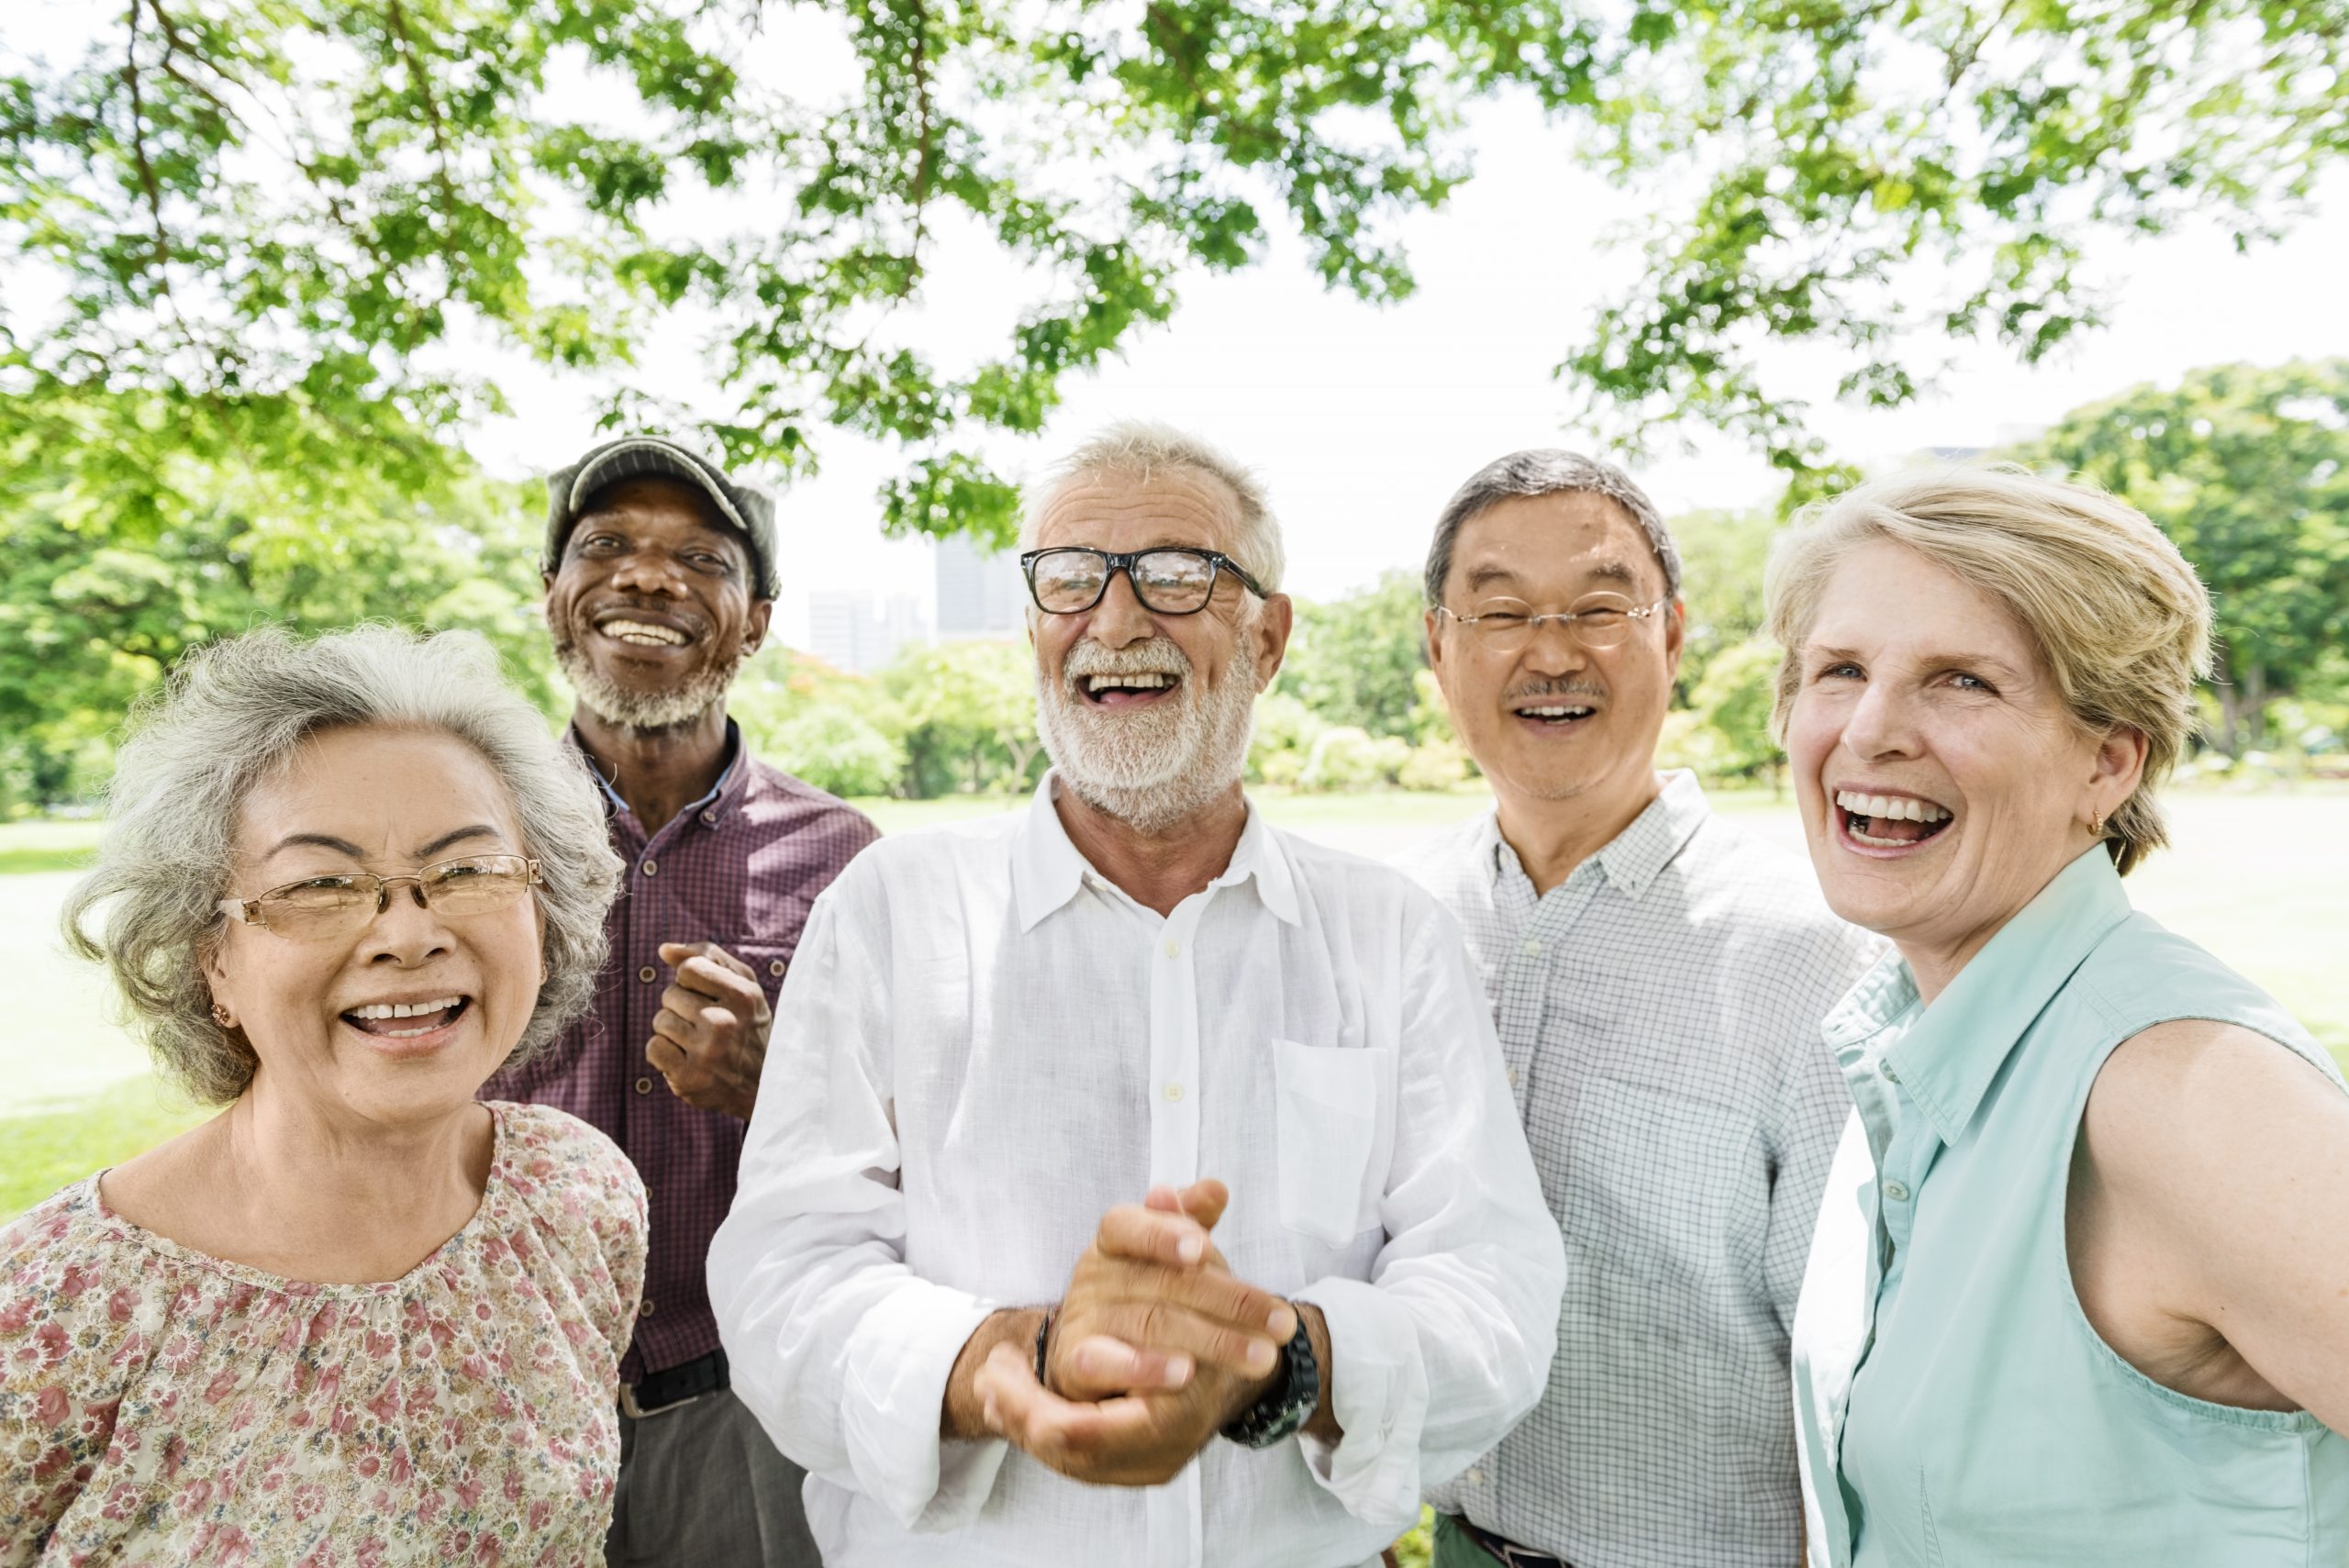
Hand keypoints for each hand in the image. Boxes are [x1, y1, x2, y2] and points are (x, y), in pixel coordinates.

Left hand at [645, 941, 772, 1120]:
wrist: (764, 1087)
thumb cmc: (749, 1028)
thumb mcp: (744, 986)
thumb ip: (709, 957)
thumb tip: (664, 949)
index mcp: (742, 996)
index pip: (688, 968)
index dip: (692, 981)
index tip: (708, 996)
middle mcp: (724, 1023)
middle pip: (670, 995)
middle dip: (682, 1007)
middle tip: (706, 1025)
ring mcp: (705, 1053)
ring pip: (660, 1021)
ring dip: (673, 1030)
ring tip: (698, 1042)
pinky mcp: (688, 1078)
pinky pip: (653, 1048)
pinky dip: (665, 1053)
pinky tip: (686, 1058)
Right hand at [972, 1182, 1291, 1485]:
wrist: (1103, 1357)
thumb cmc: (1147, 1294)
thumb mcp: (1173, 1255)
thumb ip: (1192, 1222)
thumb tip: (1215, 1188)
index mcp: (1115, 1240)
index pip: (1127, 1225)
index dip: (1163, 1234)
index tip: (1203, 1248)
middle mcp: (1094, 1276)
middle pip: (1161, 1283)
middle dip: (1230, 1303)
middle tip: (1282, 1325)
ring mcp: (1083, 1319)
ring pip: (1150, 1325)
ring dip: (1212, 1342)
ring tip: (1261, 1356)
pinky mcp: (1077, 1365)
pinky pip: (1105, 1364)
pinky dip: (1145, 1368)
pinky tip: (1185, 1373)